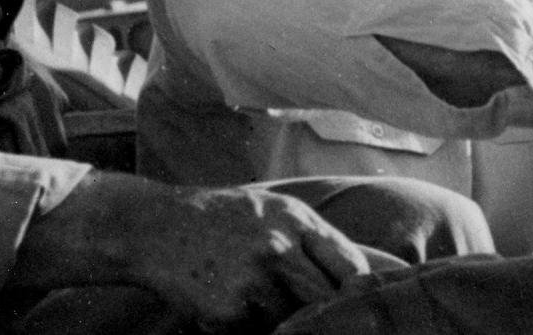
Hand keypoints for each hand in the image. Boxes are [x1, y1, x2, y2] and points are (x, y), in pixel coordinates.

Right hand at [18, 174, 368, 331]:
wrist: (155, 227)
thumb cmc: (225, 218)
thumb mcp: (275, 210)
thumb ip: (318, 239)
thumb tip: (377, 270)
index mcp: (295, 221)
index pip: (350, 266)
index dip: (364, 290)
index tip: (367, 304)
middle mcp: (277, 251)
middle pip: (326, 299)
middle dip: (329, 312)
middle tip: (330, 318)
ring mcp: (251, 285)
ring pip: (293, 322)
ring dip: (287, 320)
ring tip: (258, 295)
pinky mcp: (225, 315)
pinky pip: (256, 334)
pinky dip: (251, 328)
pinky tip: (232, 307)